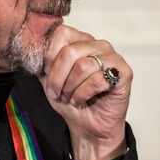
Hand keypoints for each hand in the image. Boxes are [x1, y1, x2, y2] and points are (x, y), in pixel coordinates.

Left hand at [38, 24, 131, 159]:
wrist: (90, 126)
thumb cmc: (73, 101)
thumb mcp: (49, 80)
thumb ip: (43, 63)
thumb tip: (35, 51)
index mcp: (82, 41)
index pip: (62, 33)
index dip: (50, 55)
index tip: (47, 73)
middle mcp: (99, 45)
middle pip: (70, 51)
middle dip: (57, 77)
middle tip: (56, 92)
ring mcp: (114, 58)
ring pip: (83, 66)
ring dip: (70, 88)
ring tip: (70, 97)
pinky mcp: (124, 73)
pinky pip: (97, 80)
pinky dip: (83, 94)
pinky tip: (81, 100)